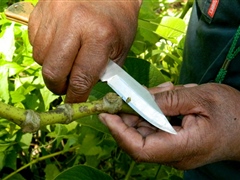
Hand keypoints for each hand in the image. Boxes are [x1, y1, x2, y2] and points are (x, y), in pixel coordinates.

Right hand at [28, 0, 140, 102]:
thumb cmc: (118, 21)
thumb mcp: (121, 49)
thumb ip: (104, 72)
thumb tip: (83, 90)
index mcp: (99, 35)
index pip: (81, 78)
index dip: (76, 96)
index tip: (75, 101)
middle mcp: (74, 23)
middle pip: (53, 71)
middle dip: (58, 86)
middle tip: (66, 86)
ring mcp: (54, 14)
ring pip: (40, 58)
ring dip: (52, 67)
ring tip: (66, 61)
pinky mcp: (41, 9)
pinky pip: (35, 41)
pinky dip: (46, 50)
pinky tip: (60, 44)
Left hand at [99, 82, 239, 169]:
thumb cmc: (232, 112)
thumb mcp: (200, 97)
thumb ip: (168, 99)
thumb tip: (139, 99)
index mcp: (183, 147)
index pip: (140, 148)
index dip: (119, 132)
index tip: (106, 114)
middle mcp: (175, 154)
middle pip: (138, 138)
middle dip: (129, 115)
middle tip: (130, 94)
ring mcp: (175, 150)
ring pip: (146, 131)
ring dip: (145, 110)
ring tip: (163, 92)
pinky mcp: (176, 142)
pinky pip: (157, 128)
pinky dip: (155, 111)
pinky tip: (167, 97)